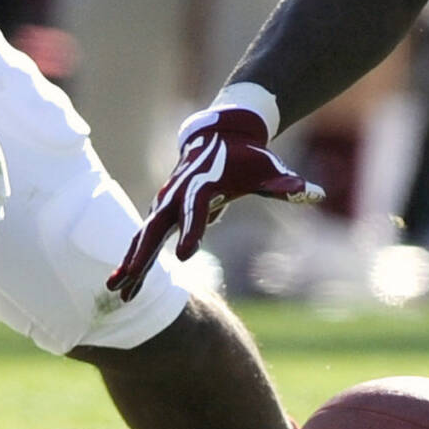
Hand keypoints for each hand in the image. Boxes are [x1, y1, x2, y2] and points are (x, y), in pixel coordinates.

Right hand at [108, 103, 320, 300]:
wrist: (219, 137)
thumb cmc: (248, 157)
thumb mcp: (270, 169)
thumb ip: (286, 184)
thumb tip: (312, 193)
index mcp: (204, 186)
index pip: (197, 212)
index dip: (192, 231)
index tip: (186, 255)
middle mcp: (178, 195)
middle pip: (155, 229)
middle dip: (141, 256)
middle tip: (126, 282)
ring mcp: (165, 203)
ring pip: (143, 237)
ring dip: (130, 263)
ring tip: (116, 291)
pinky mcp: (162, 211)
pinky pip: (144, 238)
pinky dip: (133, 258)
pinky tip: (124, 283)